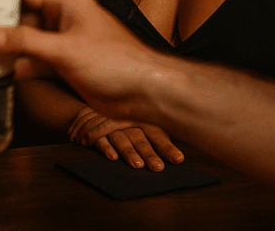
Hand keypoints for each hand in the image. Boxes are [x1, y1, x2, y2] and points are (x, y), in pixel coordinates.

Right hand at [0, 0, 164, 122]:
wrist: (144, 93)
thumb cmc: (117, 62)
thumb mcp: (65, 49)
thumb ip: (27, 42)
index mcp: (69, 5)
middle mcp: (66, 22)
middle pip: (25, 20)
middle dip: (2, 28)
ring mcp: (67, 45)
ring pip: (30, 44)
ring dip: (10, 51)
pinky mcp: (68, 67)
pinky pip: (38, 63)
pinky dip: (22, 68)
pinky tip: (3, 74)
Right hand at [68, 105, 182, 170]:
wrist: (96, 107)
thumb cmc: (126, 120)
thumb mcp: (142, 123)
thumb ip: (159, 137)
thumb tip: (179, 155)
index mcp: (143, 122)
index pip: (157, 135)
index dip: (167, 147)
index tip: (178, 159)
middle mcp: (129, 124)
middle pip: (140, 139)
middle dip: (149, 153)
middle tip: (158, 167)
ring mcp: (113, 128)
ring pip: (122, 139)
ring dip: (129, 152)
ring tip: (137, 164)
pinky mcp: (97, 132)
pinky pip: (101, 139)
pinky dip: (106, 147)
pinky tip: (112, 157)